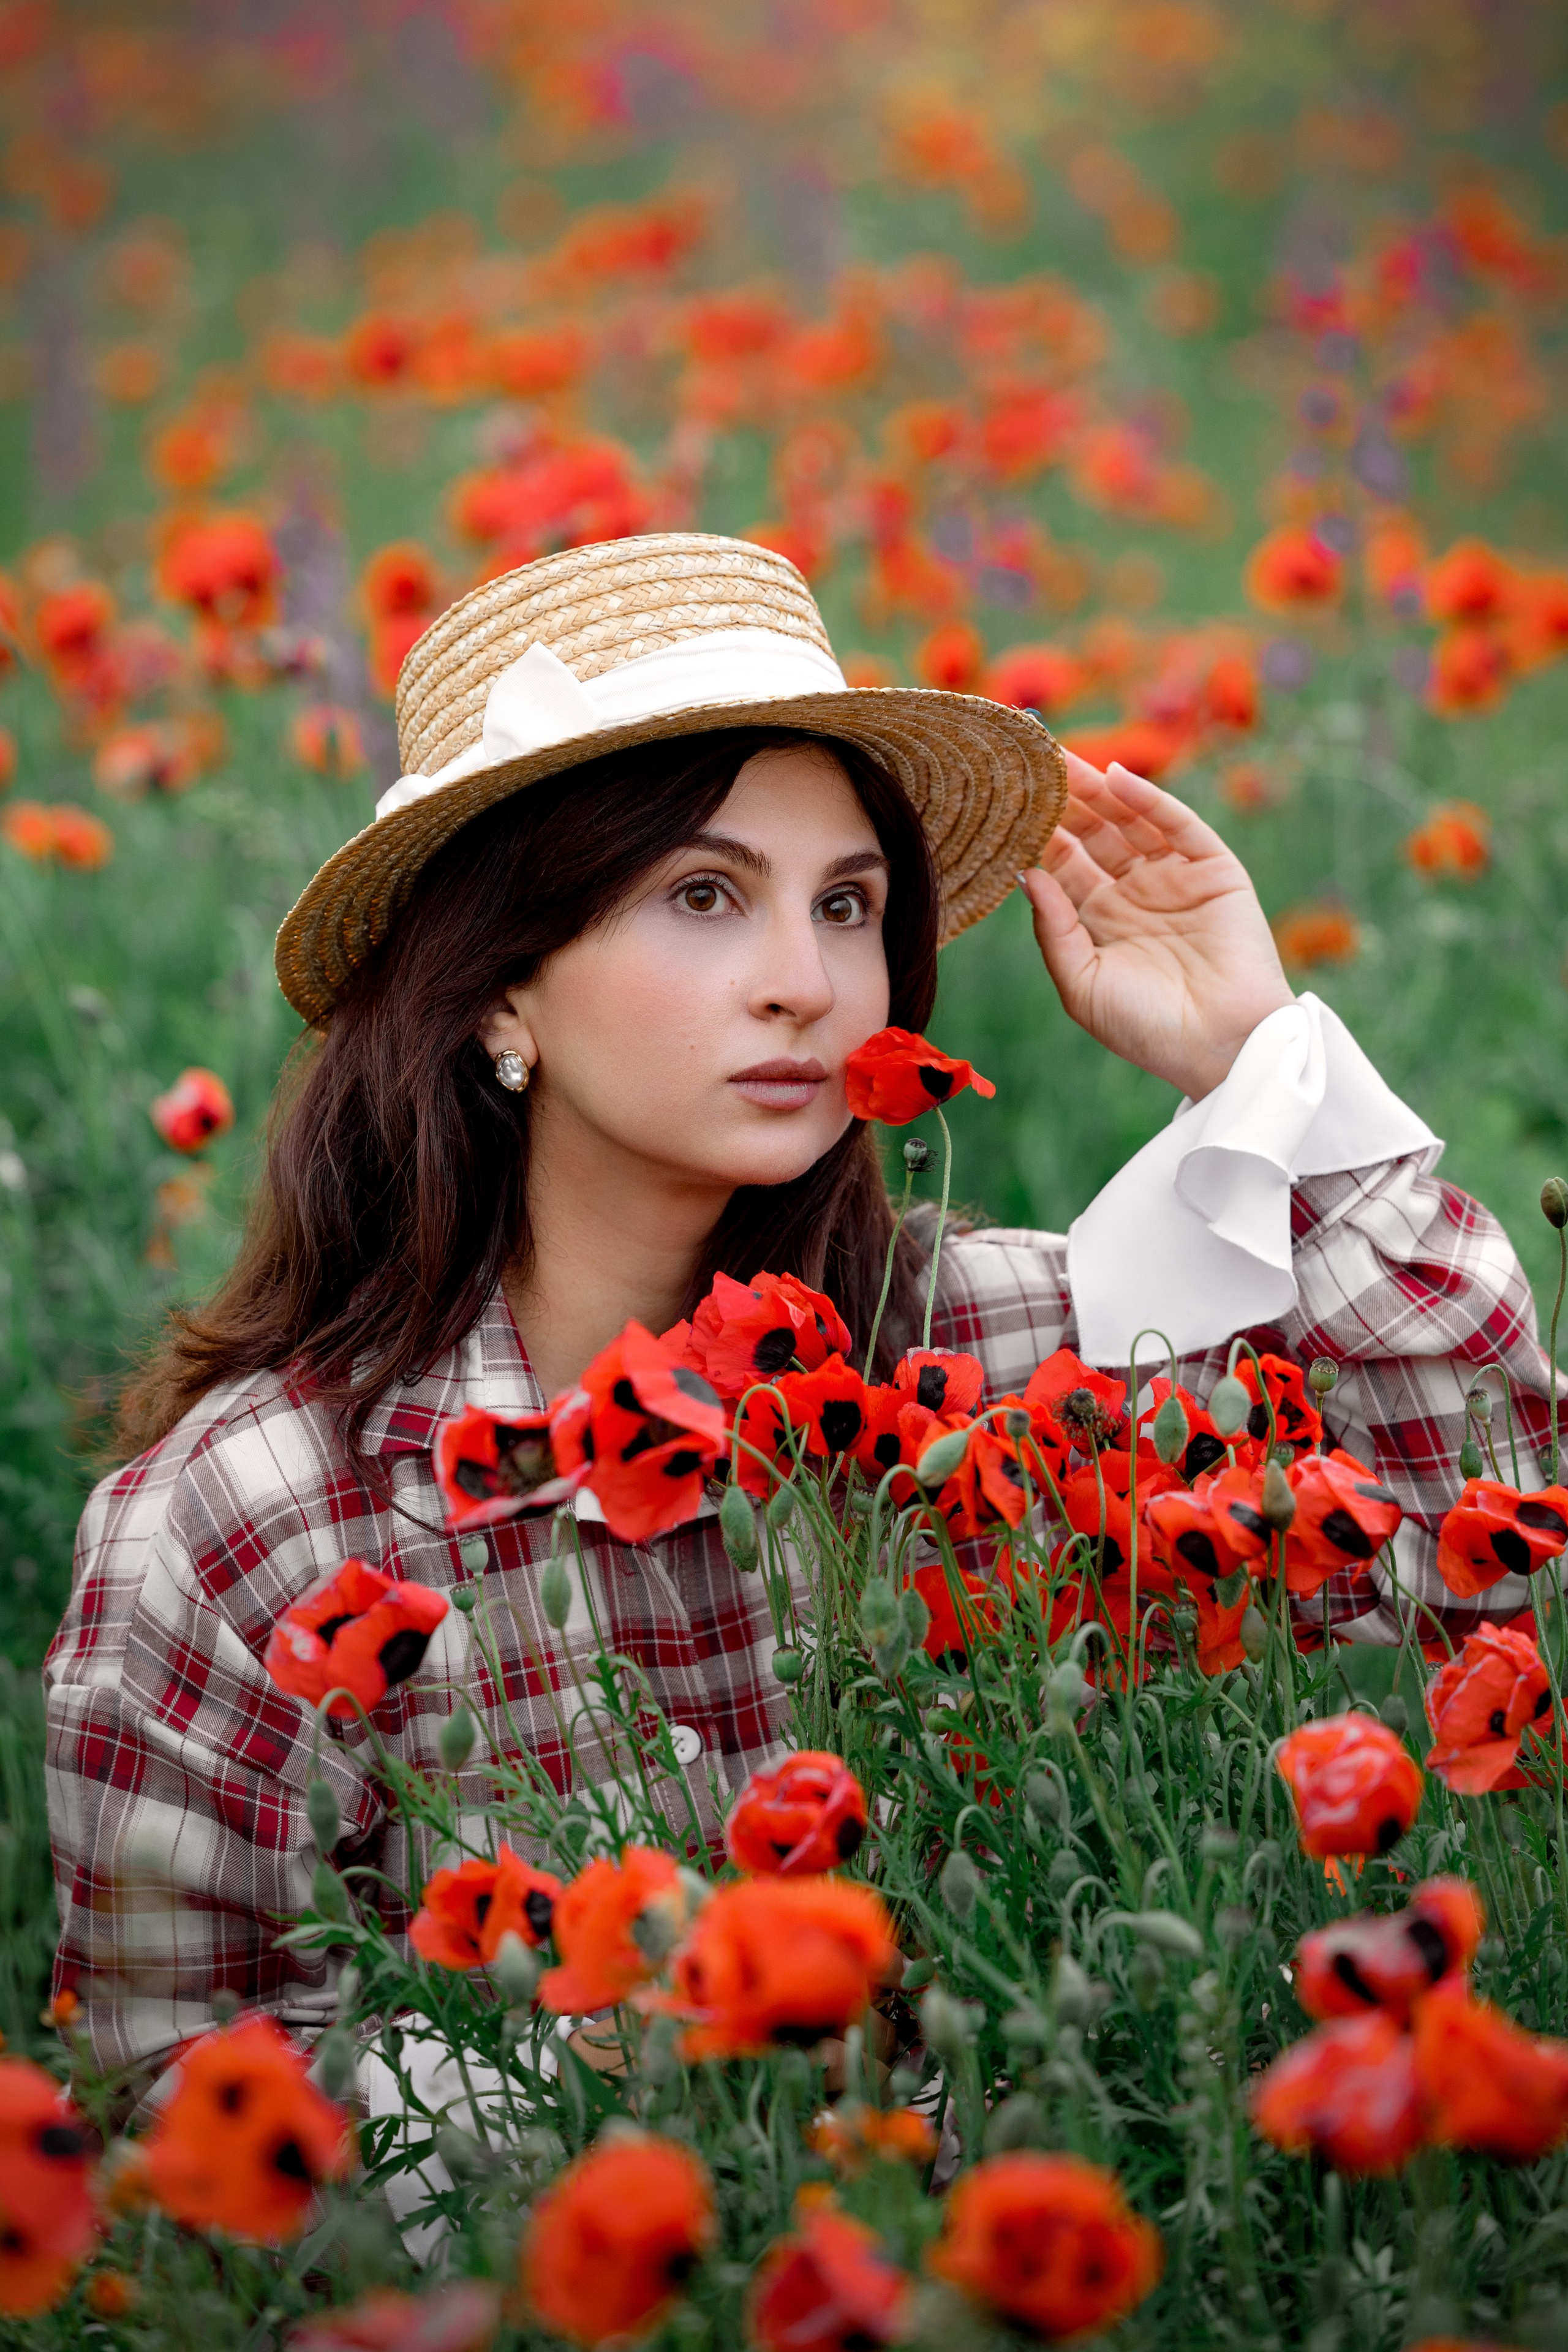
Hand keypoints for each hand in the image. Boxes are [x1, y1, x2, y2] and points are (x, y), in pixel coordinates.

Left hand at [1018, 753, 1295, 1100]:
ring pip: (1130, 821)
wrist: (1221, 1047)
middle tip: (1031, 766)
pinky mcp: (1214, 871)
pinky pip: (1178, 825)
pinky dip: (1149, 799)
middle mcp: (1134, 893)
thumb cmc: (1146, 1028)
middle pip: (1093, 834)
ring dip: (1098, 791)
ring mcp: (1175, 879)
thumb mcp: (1081, 983)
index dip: (1038, 834)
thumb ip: (1053, 929)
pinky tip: (1116, 777)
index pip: (1063, 864)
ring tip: (1065, 761)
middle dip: (1064, 802)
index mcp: (1099, 922)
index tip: (1005, 803)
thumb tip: (1027, 873)